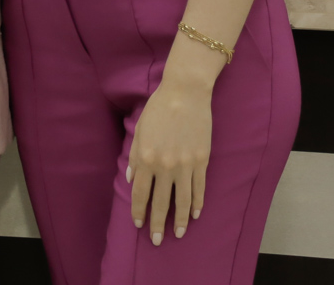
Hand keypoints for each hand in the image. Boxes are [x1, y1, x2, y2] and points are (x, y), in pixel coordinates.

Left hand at [127, 71, 212, 245]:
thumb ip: (134, 156)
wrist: (185, 94)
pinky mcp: (202, 161)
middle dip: (157, 223)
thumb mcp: (139, 130)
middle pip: (161, 202)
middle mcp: (165, 166)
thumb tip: (131, 178)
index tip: (138, 224)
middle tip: (156, 240)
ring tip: (179, 234)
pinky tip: (195, 215)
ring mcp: (185, 165)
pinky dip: (197, 204)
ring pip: (183, 200)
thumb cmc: (158, 109)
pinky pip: (199, 188)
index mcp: (146, 158)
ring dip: (181, 220)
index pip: (141, 193)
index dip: (139, 211)